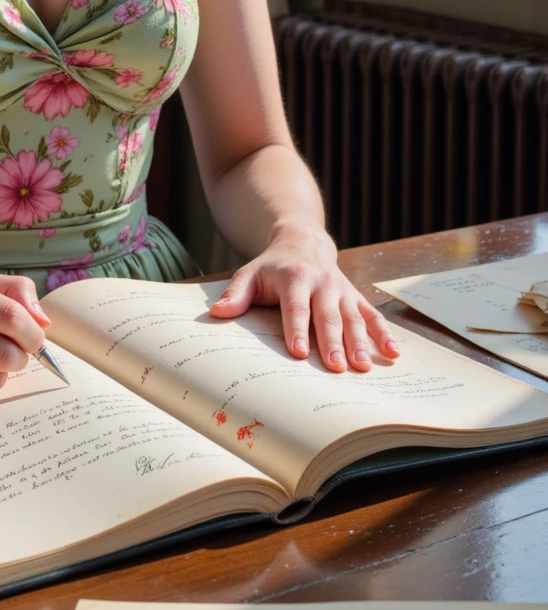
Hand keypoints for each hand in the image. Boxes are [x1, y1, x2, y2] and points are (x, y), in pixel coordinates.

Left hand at [208, 219, 399, 371]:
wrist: (302, 241)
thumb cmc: (272, 267)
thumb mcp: (250, 274)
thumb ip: (236, 294)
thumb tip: (217, 313)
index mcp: (294, 278)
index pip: (295, 307)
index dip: (296, 329)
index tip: (298, 352)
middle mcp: (321, 283)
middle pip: (327, 316)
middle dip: (332, 342)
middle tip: (336, 368)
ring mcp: (341, 291)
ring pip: (352, 317)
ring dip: (359, 342)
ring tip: (363, 366)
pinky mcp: (355, 297)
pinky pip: (372, 315)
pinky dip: (384, 333)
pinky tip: (393, 353)